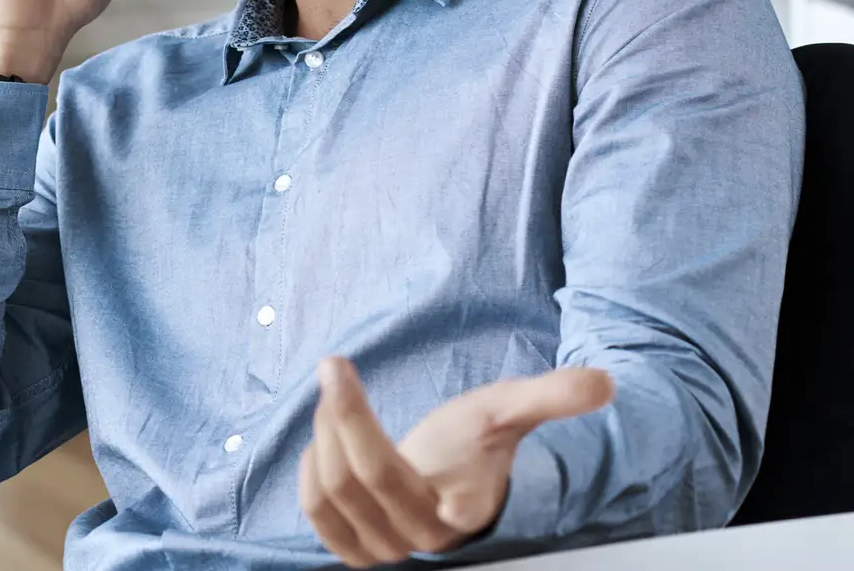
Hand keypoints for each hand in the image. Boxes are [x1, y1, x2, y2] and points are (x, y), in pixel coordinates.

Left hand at [299, 356, 614, 567]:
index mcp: (467, 507)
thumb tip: (604, 382)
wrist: (449, 479)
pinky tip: (321, 440)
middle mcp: (427, 535)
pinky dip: (311, 475)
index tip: (339, 367)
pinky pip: (319, 518)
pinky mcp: (360, 549)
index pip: (417, 486)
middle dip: (342, 415)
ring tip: (333, 398)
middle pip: (364, 478)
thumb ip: (550, 396)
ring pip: (335, 495)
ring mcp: (391, 547)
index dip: (360, 423)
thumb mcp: (509, 411)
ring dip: (324, 437)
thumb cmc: (477, 443)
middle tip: (334, 366)